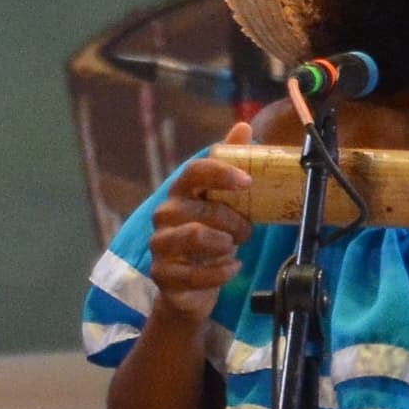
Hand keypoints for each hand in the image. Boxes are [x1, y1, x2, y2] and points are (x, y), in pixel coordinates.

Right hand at [147, 129, 261, 322]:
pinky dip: (222, 272)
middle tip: (247, 231)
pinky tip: (232, 268)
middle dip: (236, 222)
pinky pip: (196, 273)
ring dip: (226, 243)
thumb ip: (232, 165)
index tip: (248, 182)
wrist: (194, 283)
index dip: (220, 173)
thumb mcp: (227, 200)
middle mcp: (165, 215)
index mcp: (183, 192)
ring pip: (196, 236)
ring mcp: (160, 245)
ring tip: (233, 248)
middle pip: (204, 209)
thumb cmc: (213, 234)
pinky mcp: (162, 274)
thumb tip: (242, 126)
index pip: (193, 171)